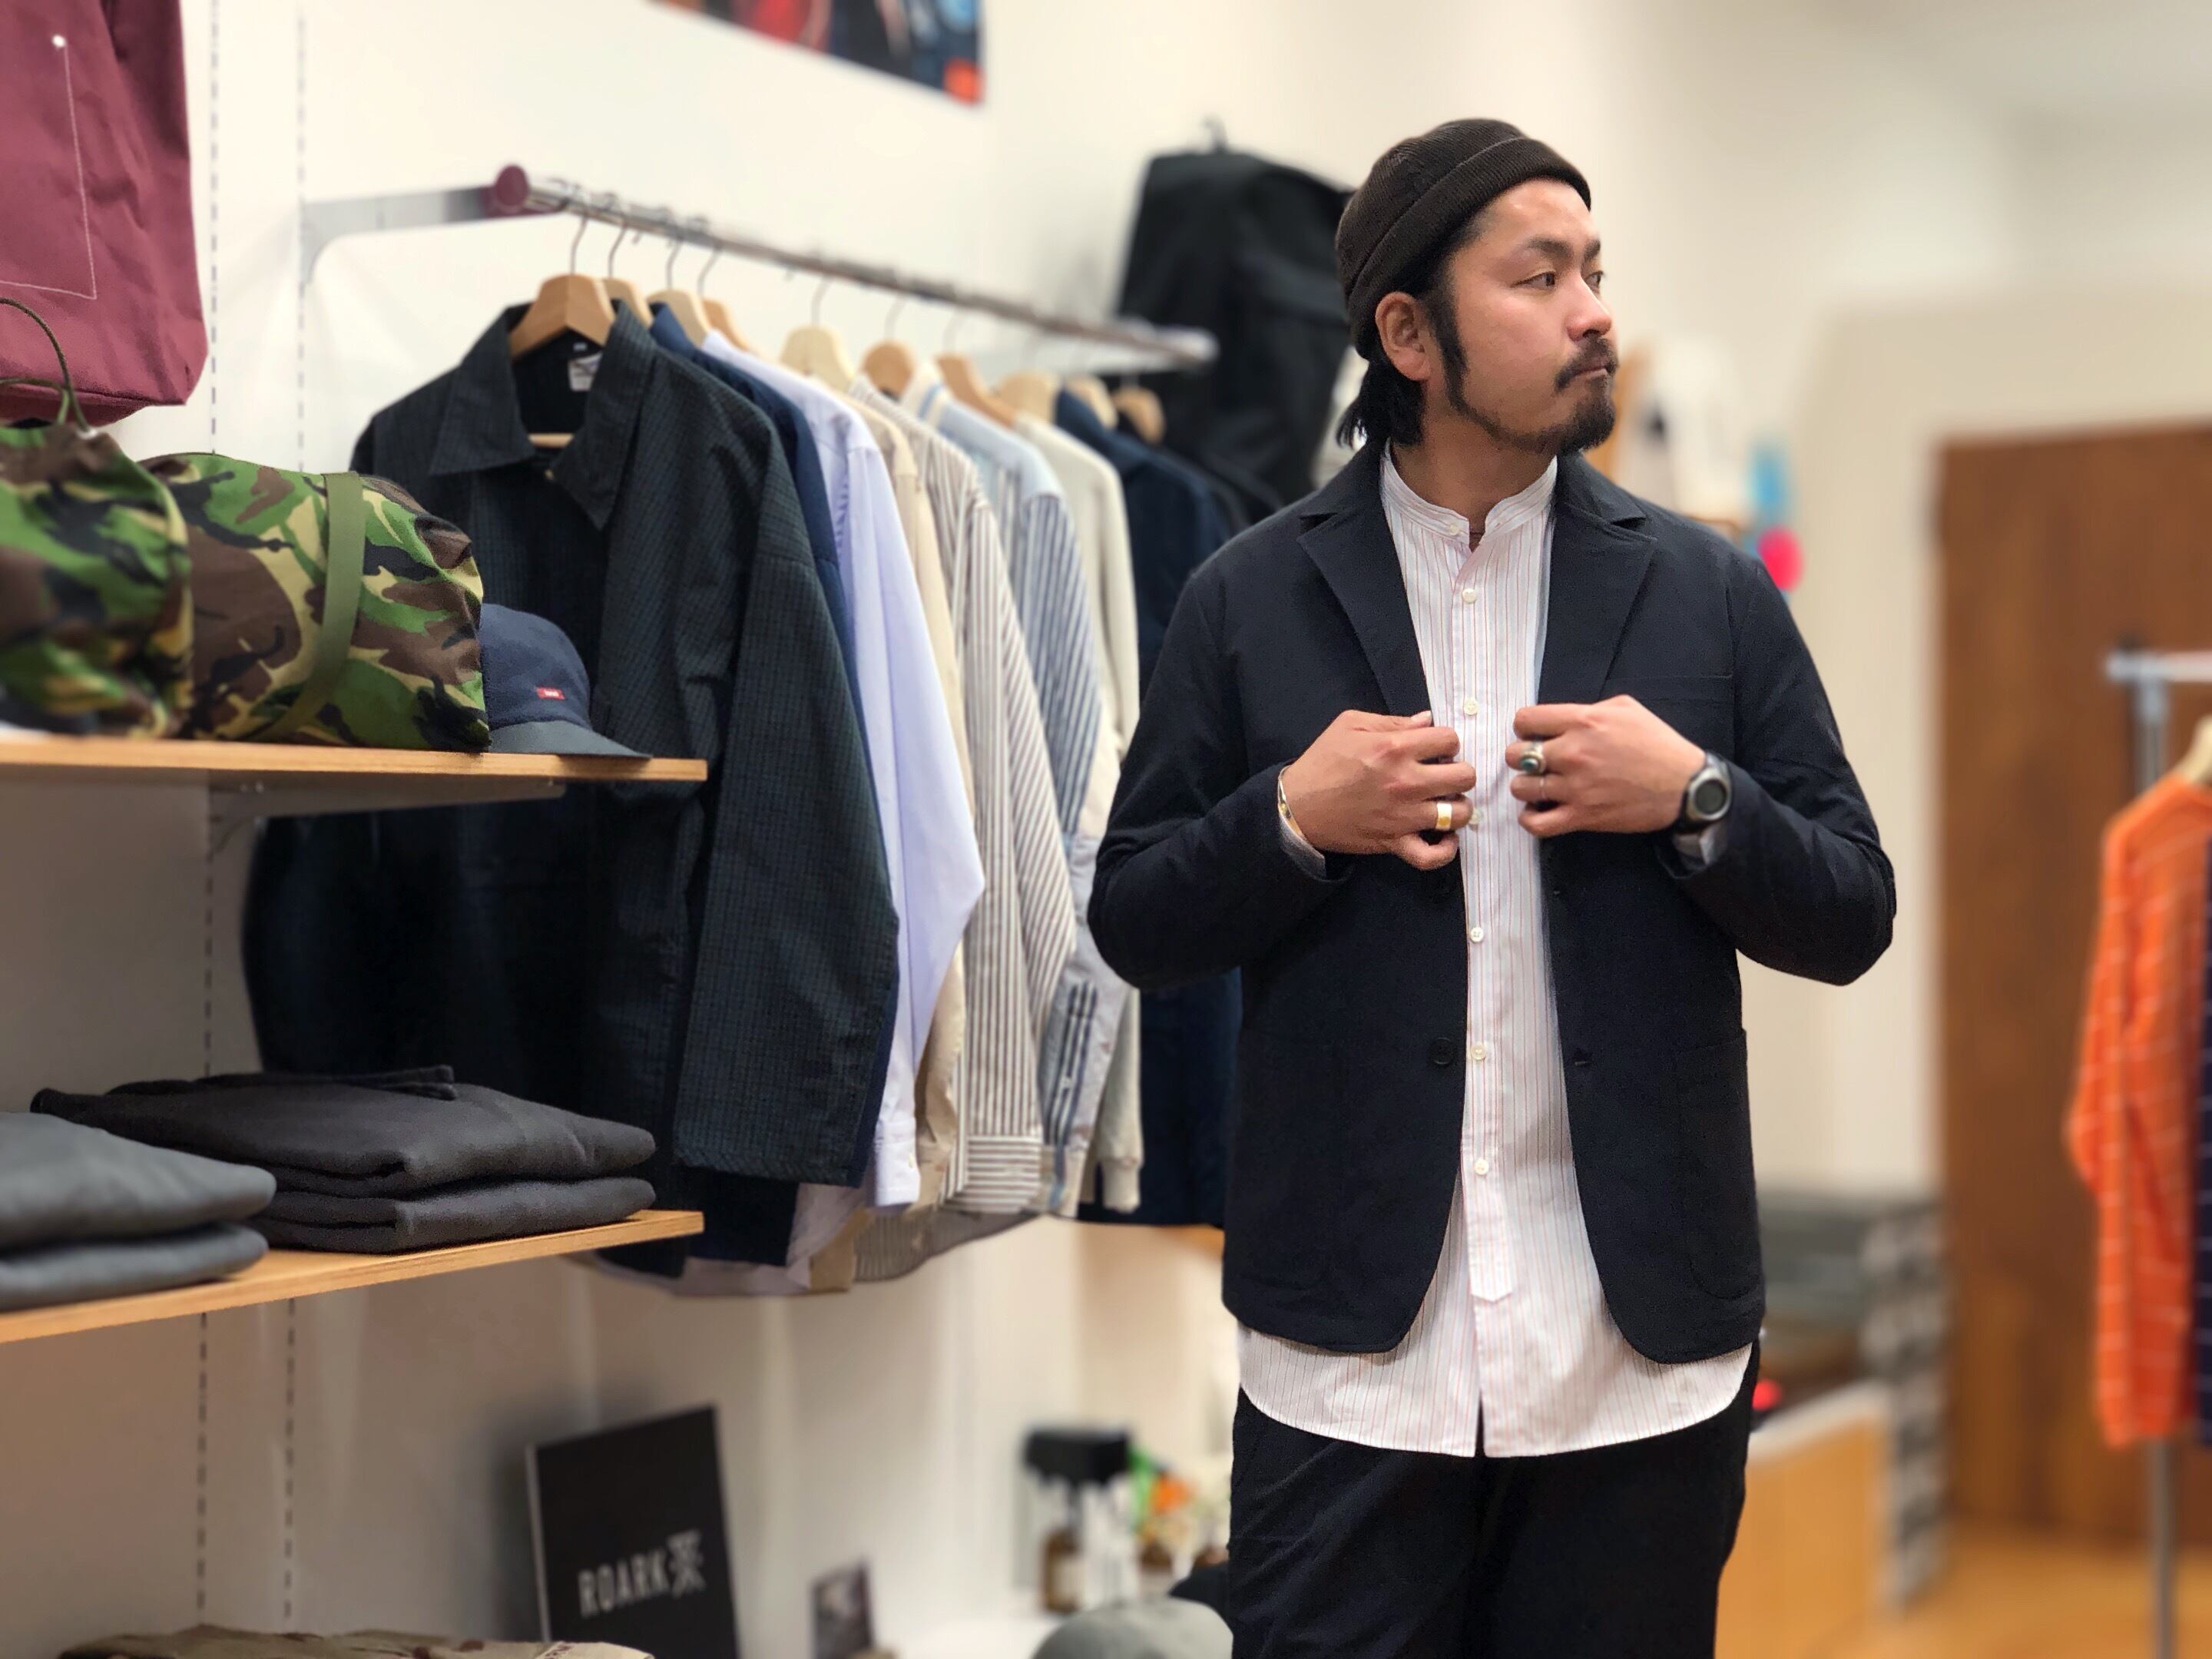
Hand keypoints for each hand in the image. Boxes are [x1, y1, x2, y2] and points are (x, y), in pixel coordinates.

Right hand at [1280, 710, 1479, 870]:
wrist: (1297, 807)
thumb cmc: (1322, 762)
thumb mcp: (1349, 725)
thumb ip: (1392, 721)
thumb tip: (1426, 721)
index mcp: (1394, 748)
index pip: (1449, 740)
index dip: (1446, 742)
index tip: (1435, 748)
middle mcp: (1405, 782)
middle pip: (1464, 776)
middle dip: (1459, 771)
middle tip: (1442, 773)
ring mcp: (1402, 816)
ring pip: (1459, 814)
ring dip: (1458, 806)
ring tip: (1446, 801)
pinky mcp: (1394, 843)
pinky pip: (1432, 856)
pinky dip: (1445, 850)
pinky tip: (1445, 836)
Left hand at [1504, 698, 1703, 838]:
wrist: (1685, 785)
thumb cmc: (1658, 743)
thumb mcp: (1625, 708)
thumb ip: (1588, 709)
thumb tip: (1562, 718)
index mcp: (1582, 722)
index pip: (1525, 720)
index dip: (1525, 726)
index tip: (1533, 733)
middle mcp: (1573, 753)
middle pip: (1515, 755)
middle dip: (1521, 756)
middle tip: (1536, 761)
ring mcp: (1575, 787)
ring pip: (1520, 788)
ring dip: (1525, 787)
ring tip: (1539, 786)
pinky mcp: (1582, 816)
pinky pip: (1536, 824)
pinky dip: (1530, 819)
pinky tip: (1538, 810)